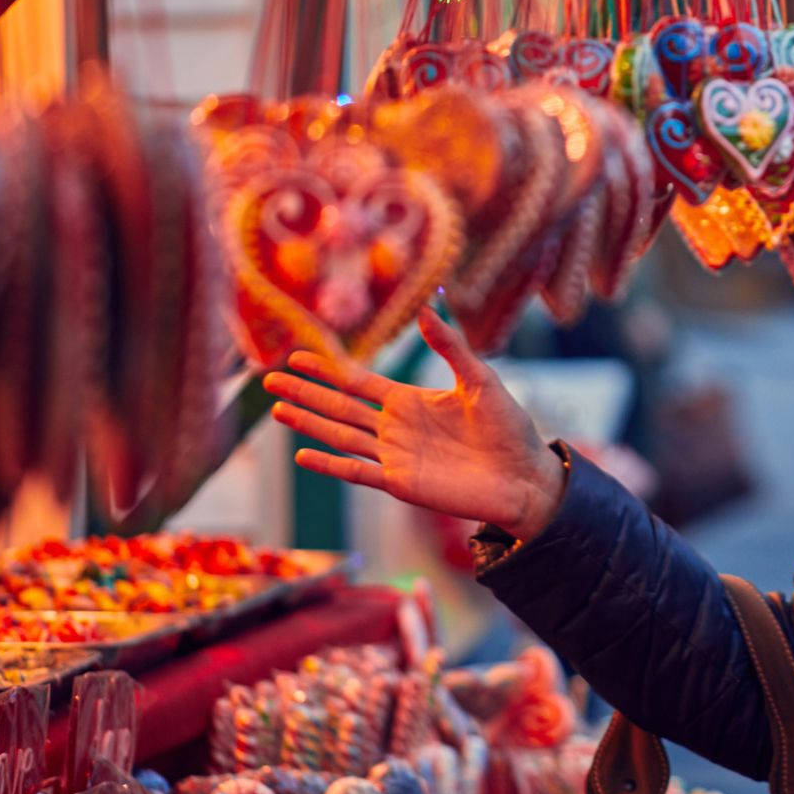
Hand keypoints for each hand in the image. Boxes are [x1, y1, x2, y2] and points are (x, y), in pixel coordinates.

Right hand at [263, 308, 565, 539]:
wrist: (525, 477)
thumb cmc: (509, 429)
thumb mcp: (480, 380)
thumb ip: (451, 347)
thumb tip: (426, 309)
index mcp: (411, 401)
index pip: (358, 382)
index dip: (328, 369)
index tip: (297, 355)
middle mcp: (396, 428)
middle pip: (339, 407)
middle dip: (305, 392)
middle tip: (268, 380)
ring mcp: (395, 457)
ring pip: (341, 436)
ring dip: (309, 424)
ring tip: (278, 410)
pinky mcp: (401, 483)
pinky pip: (357, 472)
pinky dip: (330, 465)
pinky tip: (302, 455)